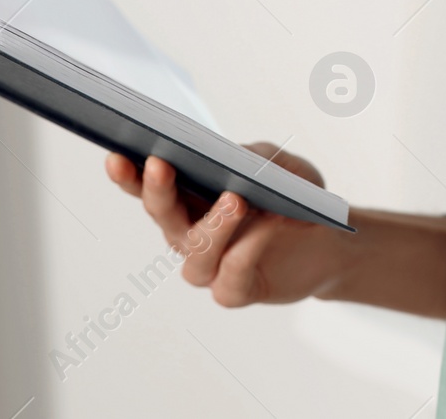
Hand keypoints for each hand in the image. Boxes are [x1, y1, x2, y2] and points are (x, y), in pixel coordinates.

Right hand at [106, 143, 345, 307]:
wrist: (329, 239)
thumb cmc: (294, 197)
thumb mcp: (280, 164)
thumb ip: (253, 157)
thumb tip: (227, 157)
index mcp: (190, 200)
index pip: (149, 188)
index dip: (127, 175)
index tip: (116, 155)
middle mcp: (191, 234)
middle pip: (163, 216)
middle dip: (157, 191)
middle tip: (160, 164)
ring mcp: (212, 266)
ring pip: (195, 253)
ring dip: (212, 225)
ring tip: (235, 199)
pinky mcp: (237, 290)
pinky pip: (232, 276)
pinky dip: (247, 250)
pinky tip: (266, 226)